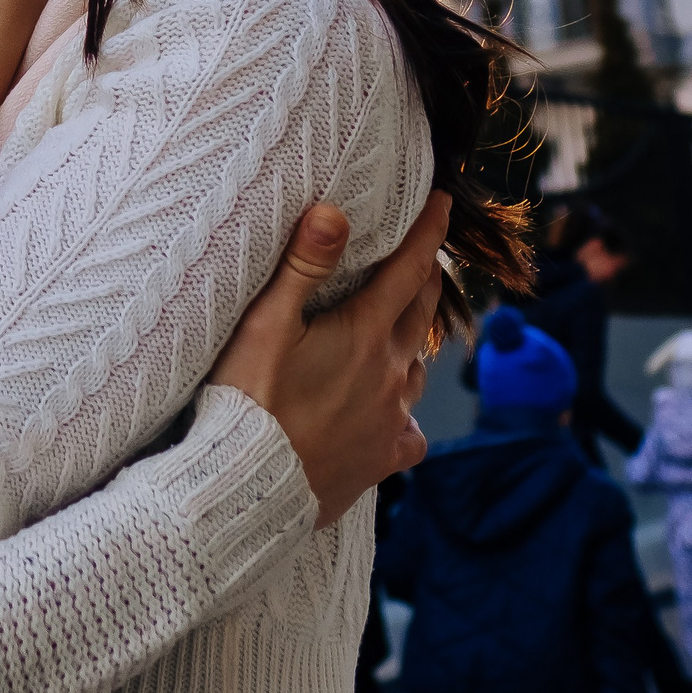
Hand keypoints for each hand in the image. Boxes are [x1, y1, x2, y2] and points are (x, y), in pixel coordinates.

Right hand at [212, 193, 448, 525]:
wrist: (248, 489)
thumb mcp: (265, 325)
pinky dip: (405, 416)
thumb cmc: (248, 403)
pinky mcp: (381, 460)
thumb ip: (302, 267)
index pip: (409, 269)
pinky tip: (393, 415)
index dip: (429, 231)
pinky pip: (410, 431)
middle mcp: (389, 373)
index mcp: (364, 334)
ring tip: (401, 332)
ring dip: (413, 344)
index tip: (443, 202)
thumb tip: (333, 211)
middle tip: (424, 258)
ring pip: (417, 369)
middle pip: (422, 313)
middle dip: (425, 279)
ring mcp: (389, 419)